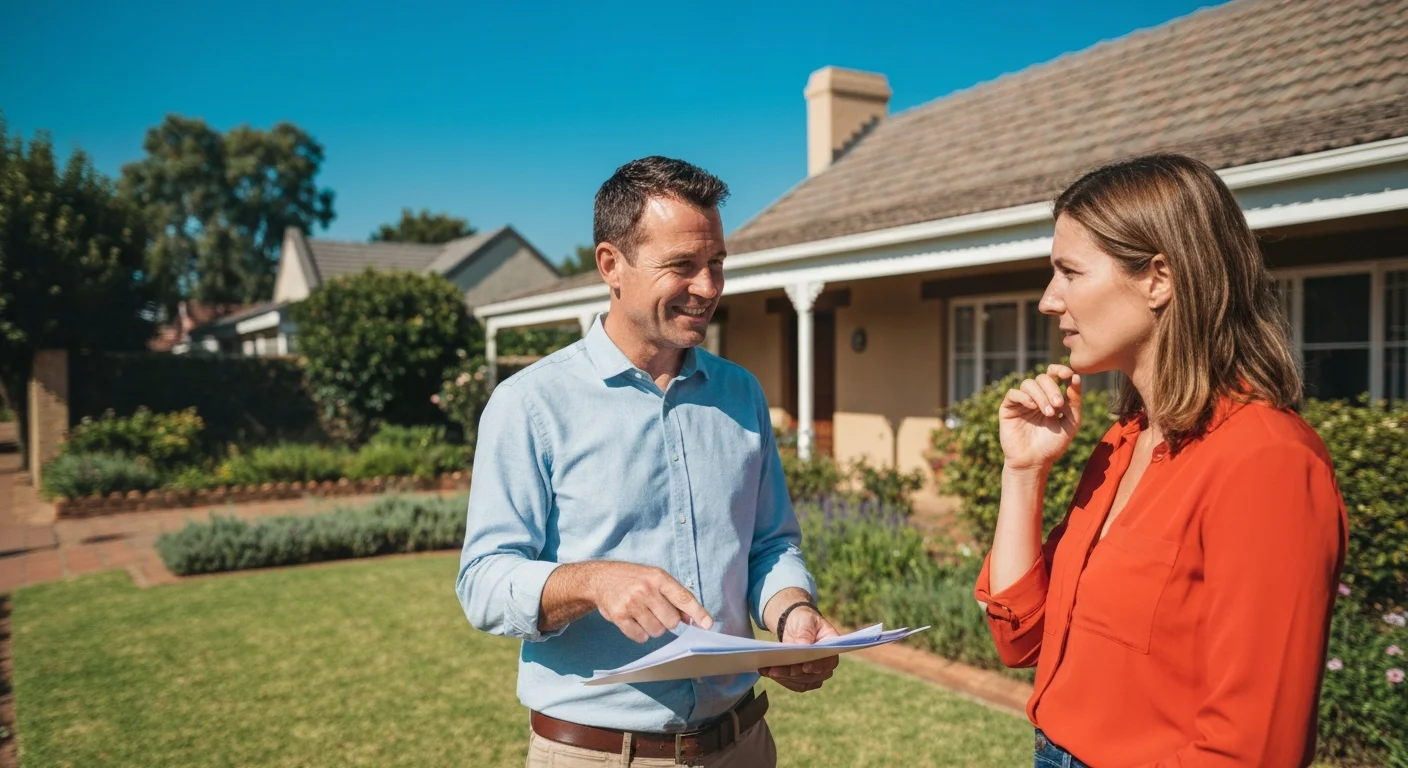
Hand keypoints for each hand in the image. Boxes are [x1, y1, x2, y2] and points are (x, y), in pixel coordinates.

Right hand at [587, 562, 712, 642]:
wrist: (601, 579)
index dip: (697, 612)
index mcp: (658, 578)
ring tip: (645, 615)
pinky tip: (635, 621)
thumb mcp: (655, 578)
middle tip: (658, 612)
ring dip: (654, 628)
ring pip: (657, 631)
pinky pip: (640, 637)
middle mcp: (646, 589)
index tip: (708, 625)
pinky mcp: (619, 616)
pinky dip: (641, 634)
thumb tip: (693, 618)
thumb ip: (675, 597)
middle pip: (671, 621)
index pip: (683, 598)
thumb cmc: (634, 579)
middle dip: (668, 621)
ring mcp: (631, 603)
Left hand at [759, 607, 839, 691]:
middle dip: (794, 674)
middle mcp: (824, 663)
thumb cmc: (804, 620)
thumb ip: (806, 634)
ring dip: (785, 678)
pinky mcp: (802, 676)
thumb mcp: (806, 621)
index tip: (805, 667)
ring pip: (802, 682)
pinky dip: (781, 679)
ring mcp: (814, 672)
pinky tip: (767, 672)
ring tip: (769, 671)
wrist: (796, 624)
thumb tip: (804, 647)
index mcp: (831, 647)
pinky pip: (794, 683)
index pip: (830, 662)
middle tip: (777, 670)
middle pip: (814, 676)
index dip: (819, 667)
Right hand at [999, 364, 1082, 471]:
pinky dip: (1025, 397)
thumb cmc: (1052, 445)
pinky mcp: (1008, 408)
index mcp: (1051, 397)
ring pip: (1028, 383)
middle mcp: (1036, 397)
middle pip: (1042, 378)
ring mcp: (1022, 402)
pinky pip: (1014, 393)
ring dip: (1040, 395)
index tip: (1068, 374)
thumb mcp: (1071, 423)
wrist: (1034, 462)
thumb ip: (1074, 402)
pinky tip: (1032, 407)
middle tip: (1058, 406)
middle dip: (1052, 389)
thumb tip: (1075, 377)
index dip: (1060, 370)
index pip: (1054, 375)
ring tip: (1048, 413)